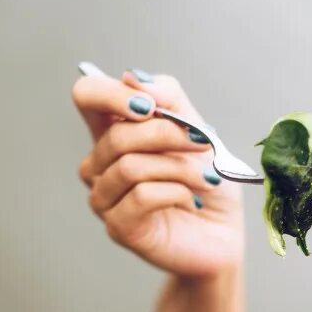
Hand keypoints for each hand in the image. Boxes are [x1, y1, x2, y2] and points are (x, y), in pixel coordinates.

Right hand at [73, 68, 244, 278]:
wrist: (223, 233)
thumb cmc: (207, 182)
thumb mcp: (198, 131)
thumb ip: (170, 100)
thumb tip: (133, 78)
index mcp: (113, 133)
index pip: (87, 96)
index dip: (112, 94)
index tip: (150, 106)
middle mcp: (100, 164)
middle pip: (116, 135)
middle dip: (167, 134)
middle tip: (204, 143)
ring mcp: (105, 198)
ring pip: (130, 167)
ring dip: (179, 167)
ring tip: (208, 178)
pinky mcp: (119, 227)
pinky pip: (141, 196)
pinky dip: (175, 191)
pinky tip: (192, 198)